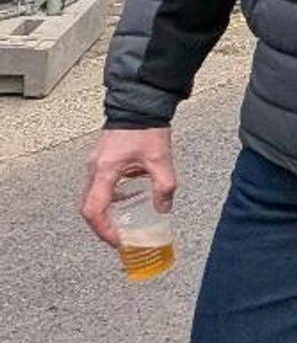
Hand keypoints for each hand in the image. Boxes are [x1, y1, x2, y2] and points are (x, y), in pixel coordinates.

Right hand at [80, 128, 174, 247]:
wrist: (139, 102)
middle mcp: (94, 169)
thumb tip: (163, 208)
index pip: (94, 210)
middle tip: (118, 236)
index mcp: (105, 171)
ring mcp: (95, 164)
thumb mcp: (160, 159)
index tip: (117, 240)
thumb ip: (163, 187)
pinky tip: (125, 199)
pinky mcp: (100, 159)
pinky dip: (107, 199)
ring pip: (90, 197)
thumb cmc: (146, 127)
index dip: (103, 230)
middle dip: (101, 226)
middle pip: (87, 207)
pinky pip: (97, 186)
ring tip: (122, 222)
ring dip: (103, 213)